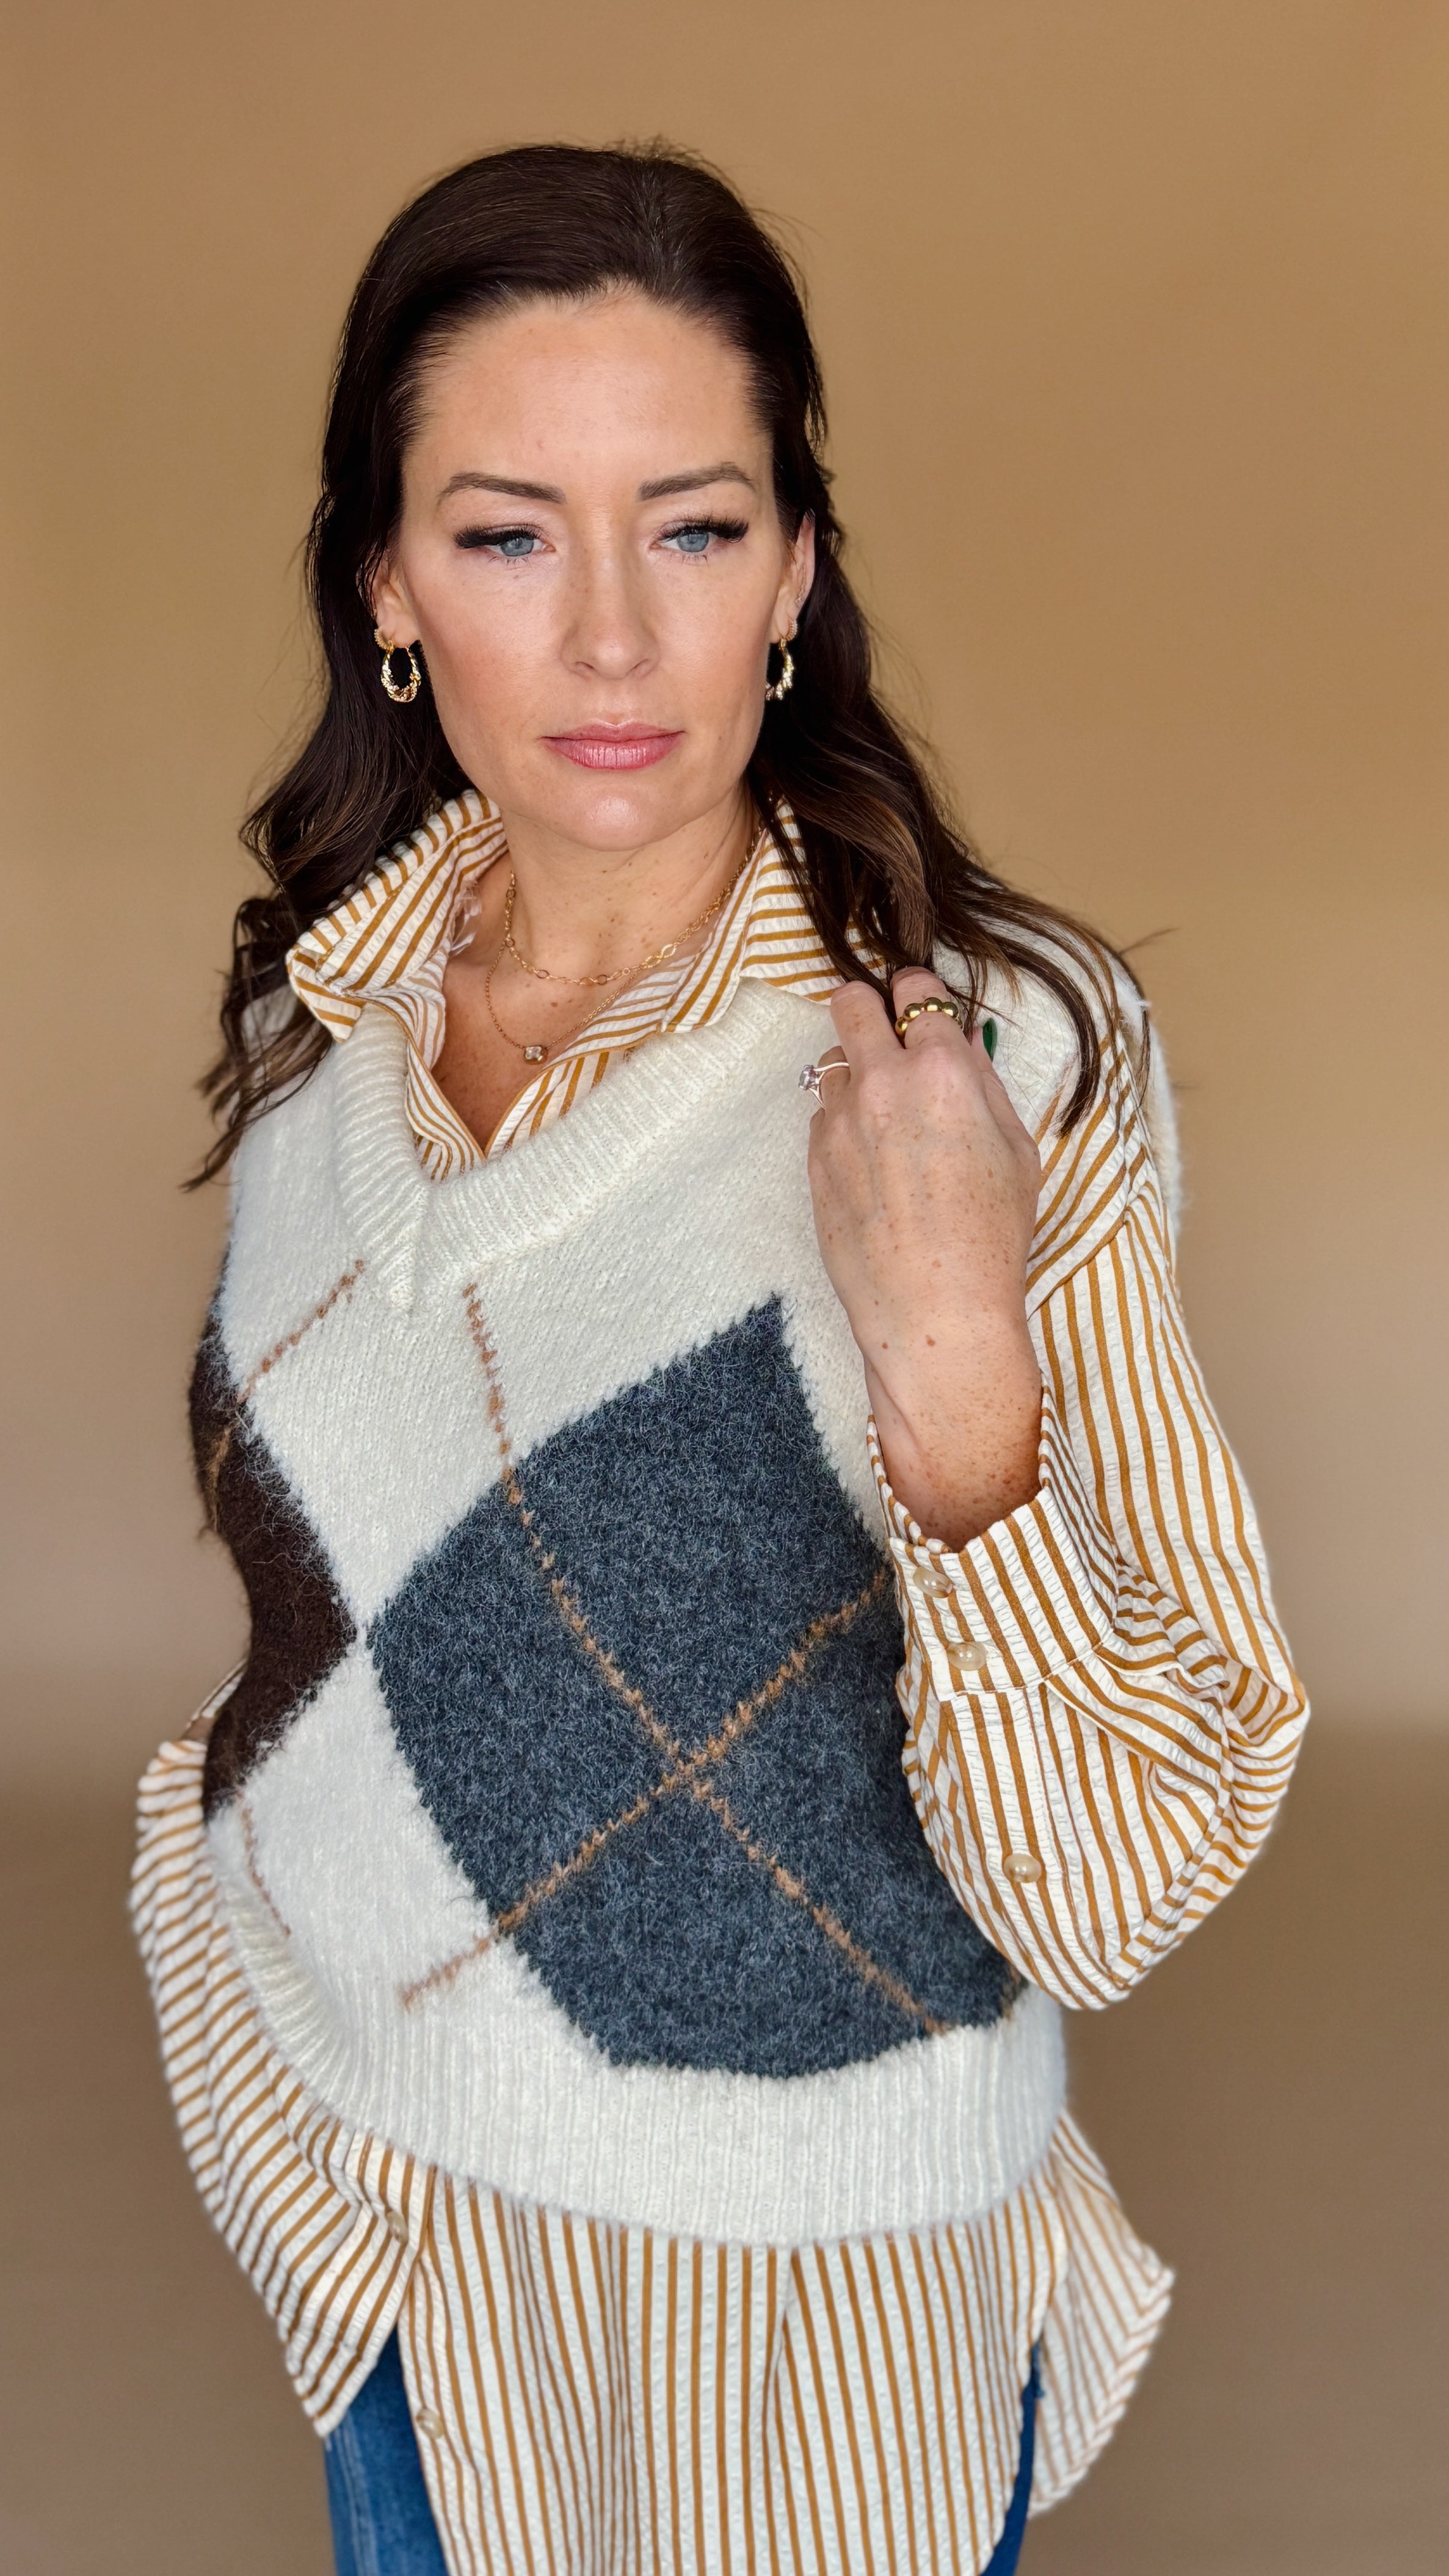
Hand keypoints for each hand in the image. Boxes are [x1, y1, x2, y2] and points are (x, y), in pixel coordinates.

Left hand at [805, 967, 1043, 1547]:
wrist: (935, 1311)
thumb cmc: (992, 1236)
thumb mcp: (1018, 1150)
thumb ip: (982, 1085)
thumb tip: (956, 1046)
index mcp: (943, 1071)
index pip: (915, 990)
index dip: (919, 997)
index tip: (922, 1012)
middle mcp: (882, 1083)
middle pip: (850, 1002)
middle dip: (868, 1011)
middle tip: (887, 1042)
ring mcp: (839, 1121)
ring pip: (831, 1063)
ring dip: (855, 1077)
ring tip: (886, 1123)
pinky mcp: (813, 1160)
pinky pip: (822, 1118)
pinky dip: (842, 1127)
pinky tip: (872, 1169)